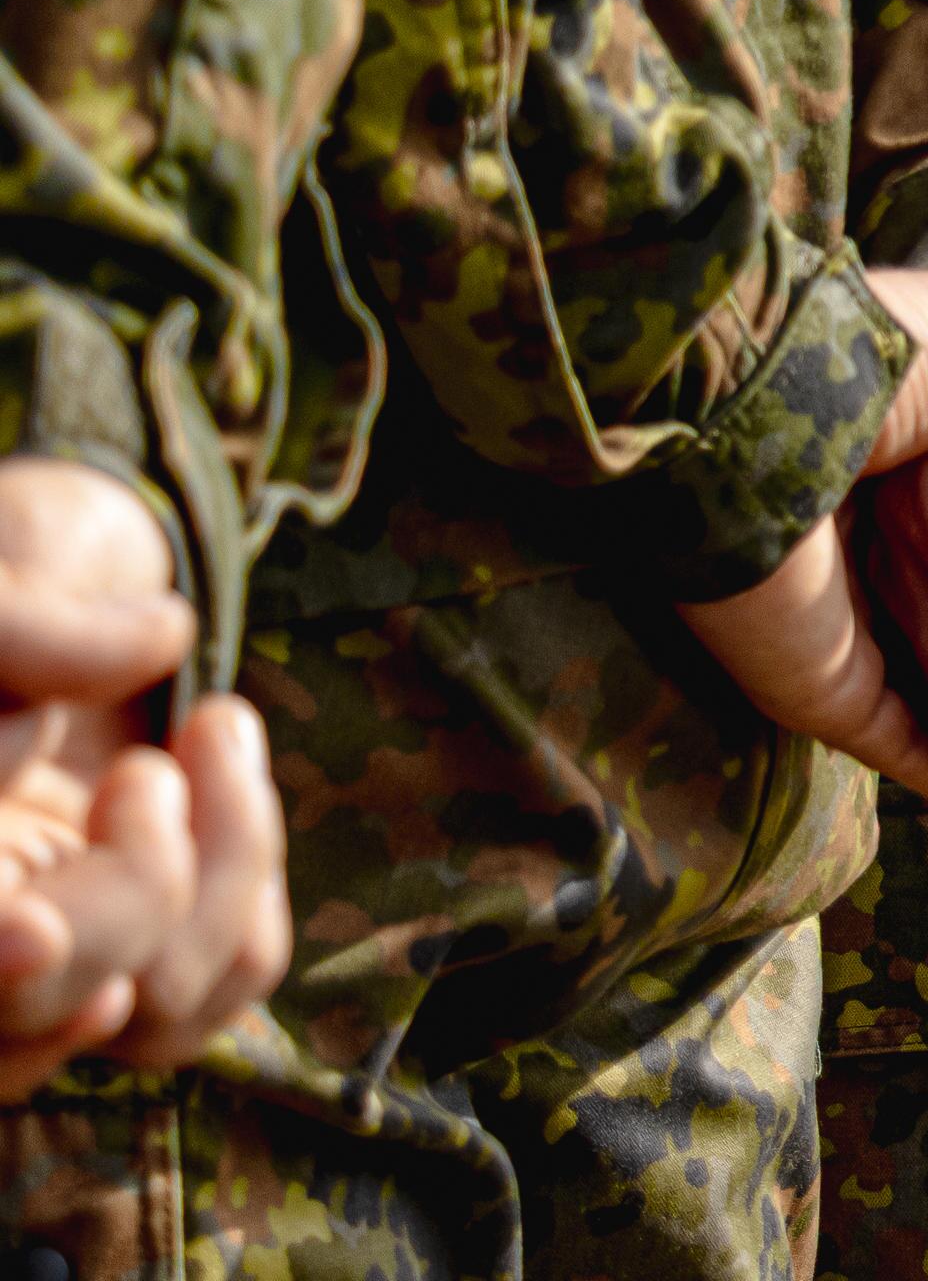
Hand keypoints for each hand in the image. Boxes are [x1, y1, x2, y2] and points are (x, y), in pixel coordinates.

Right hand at [0, 460, 290, 1094]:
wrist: (58, 574)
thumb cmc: (8, 564)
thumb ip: (36, 627)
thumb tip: (164, 638)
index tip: (38, 931)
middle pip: (39, 1009)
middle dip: (143, 887)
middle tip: (174, 747)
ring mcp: (44, 954)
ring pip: (146, 1014)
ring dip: (229, 869)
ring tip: (218, 725)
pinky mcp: (131, 951)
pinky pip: (207, 995)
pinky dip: (252, 902)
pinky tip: (231, 786)